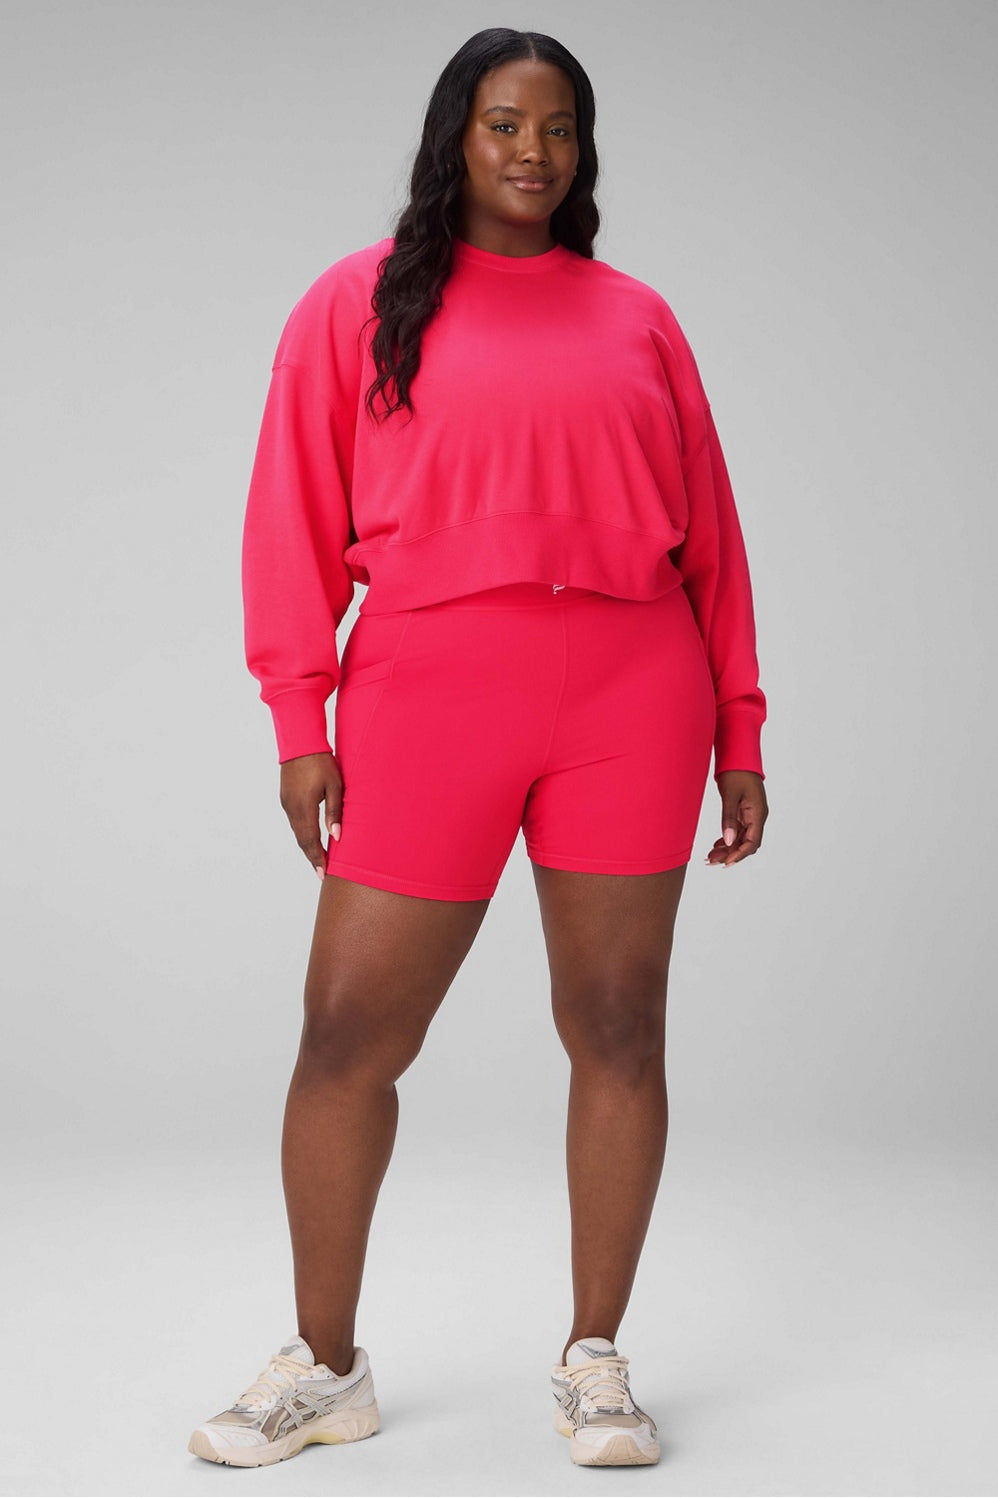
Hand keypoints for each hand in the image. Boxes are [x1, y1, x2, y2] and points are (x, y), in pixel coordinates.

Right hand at [279, 751, 343, 879]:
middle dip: (312, 856)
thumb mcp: (334, 786)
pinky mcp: (286, 798)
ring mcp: (287, 803)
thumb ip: (334, 812)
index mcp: (303, 807)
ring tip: (318, 859)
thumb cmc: (321, 762)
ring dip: (307, 846)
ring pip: (297, 832)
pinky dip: (302, 833)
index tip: (323, 872)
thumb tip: (336, 836)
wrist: (300, 742)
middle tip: (321, 872)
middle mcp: (292, 808)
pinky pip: (294, 822)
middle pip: (301, 840)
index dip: (317, 857)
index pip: (310, 840)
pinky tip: (310, 838)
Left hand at [706, 770, 767, 867]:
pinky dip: (727, 839)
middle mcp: (756, 817)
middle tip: (711, 861)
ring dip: (727, 848)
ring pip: (740, 839)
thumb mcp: (730, 795)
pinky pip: (737, 831)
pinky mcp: (743, 812)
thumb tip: (728, 841)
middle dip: (730, 854)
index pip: (752, 842)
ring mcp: (750, 815)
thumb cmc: (737, 772)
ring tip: (710, 856)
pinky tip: (716, 845)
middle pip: (746, 843)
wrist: (738, 756)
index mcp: (758, 813)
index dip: (739, 855)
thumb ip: (729, 818)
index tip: (725, 863)